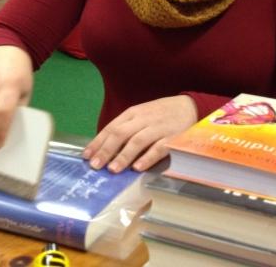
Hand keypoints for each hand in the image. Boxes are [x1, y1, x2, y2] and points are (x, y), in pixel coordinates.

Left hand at [83, 95, 197, 172]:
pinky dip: (148, 158)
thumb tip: (105, 149)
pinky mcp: (172, 137)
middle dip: (106, 150)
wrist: (189, 106)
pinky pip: (159, 148)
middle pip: (121, 134)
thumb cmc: (160, 114)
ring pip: (138, 141)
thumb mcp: (141, 116)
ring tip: (113, 169)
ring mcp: (158, 128)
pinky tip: (138, 168)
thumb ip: (125, 129)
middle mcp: (143, 119)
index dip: (98, 142)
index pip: (111, 128)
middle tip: (96, 166)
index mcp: (133, 113)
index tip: (86, 156)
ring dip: (124, 156)